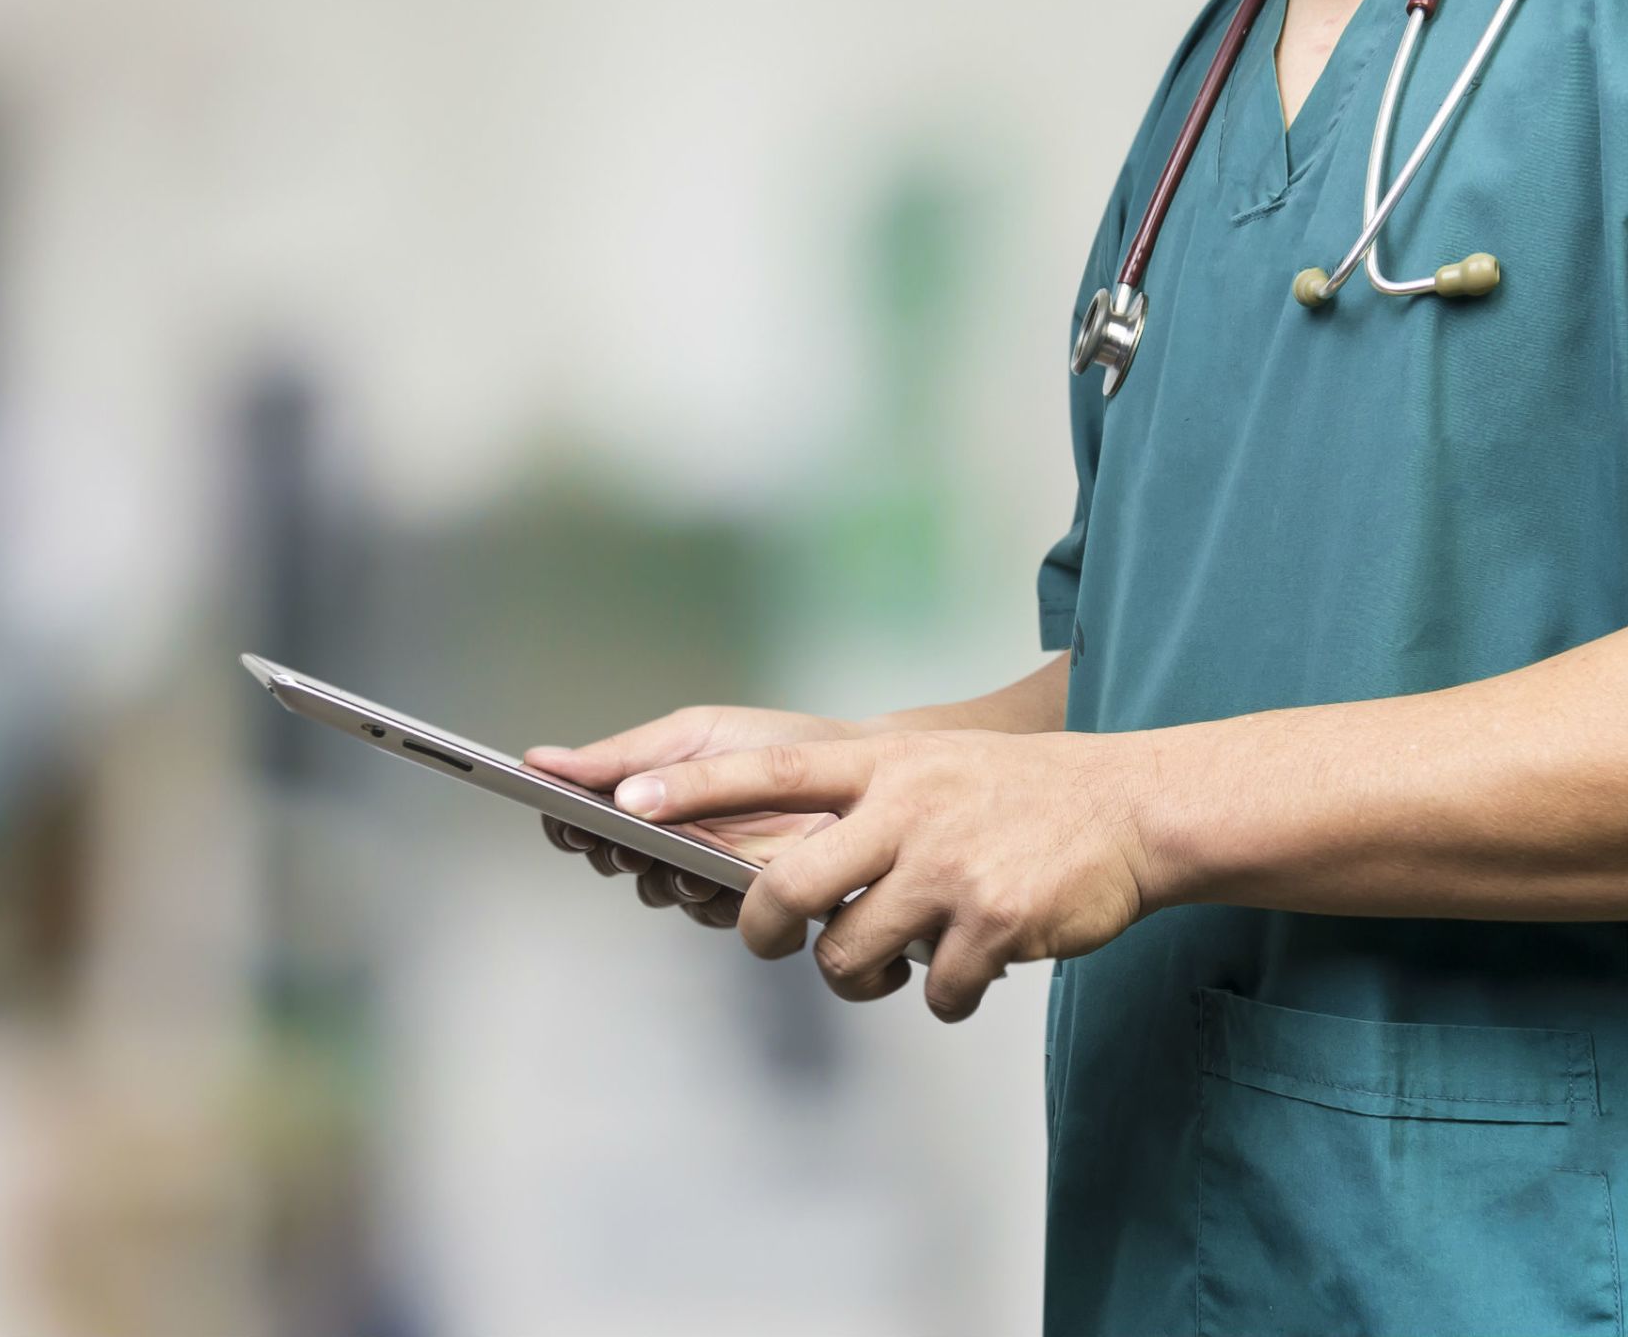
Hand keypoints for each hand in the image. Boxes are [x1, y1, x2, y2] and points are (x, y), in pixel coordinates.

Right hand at [523, 706, 866, 929]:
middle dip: (612, 851)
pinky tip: (716, 879)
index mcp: (649, 789)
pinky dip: (706, 898)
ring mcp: (706, 869)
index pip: (586, 813)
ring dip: (660, 877)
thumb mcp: (695, 735)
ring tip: (676, 859)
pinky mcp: (748, 899)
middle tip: (619, 841)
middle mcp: (670, 834)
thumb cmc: (778, 744)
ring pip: (657, 890)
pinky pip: (709, 912)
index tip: (564, 817)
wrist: (865, 768)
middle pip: (613, 858)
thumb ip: (622, 755)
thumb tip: (541, 761)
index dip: (568, 820)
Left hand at [613, 730, 1158, 1020]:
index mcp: (886, 766)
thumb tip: (780, 868)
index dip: (694, 790)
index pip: (770, 773)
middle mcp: (908, 811)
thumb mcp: (933, 766)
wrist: (1134, 811)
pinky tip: (969, 968)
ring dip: (860, 977)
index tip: (626, 801)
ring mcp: (949, 868)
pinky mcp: (993, 921)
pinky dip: (944, 995)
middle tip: (766, 941)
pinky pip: (934, 991)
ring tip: (891, 964)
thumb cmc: (1019, 796)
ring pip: (849, 955)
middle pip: (788, 889)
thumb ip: (862, 801)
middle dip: (760, 931)